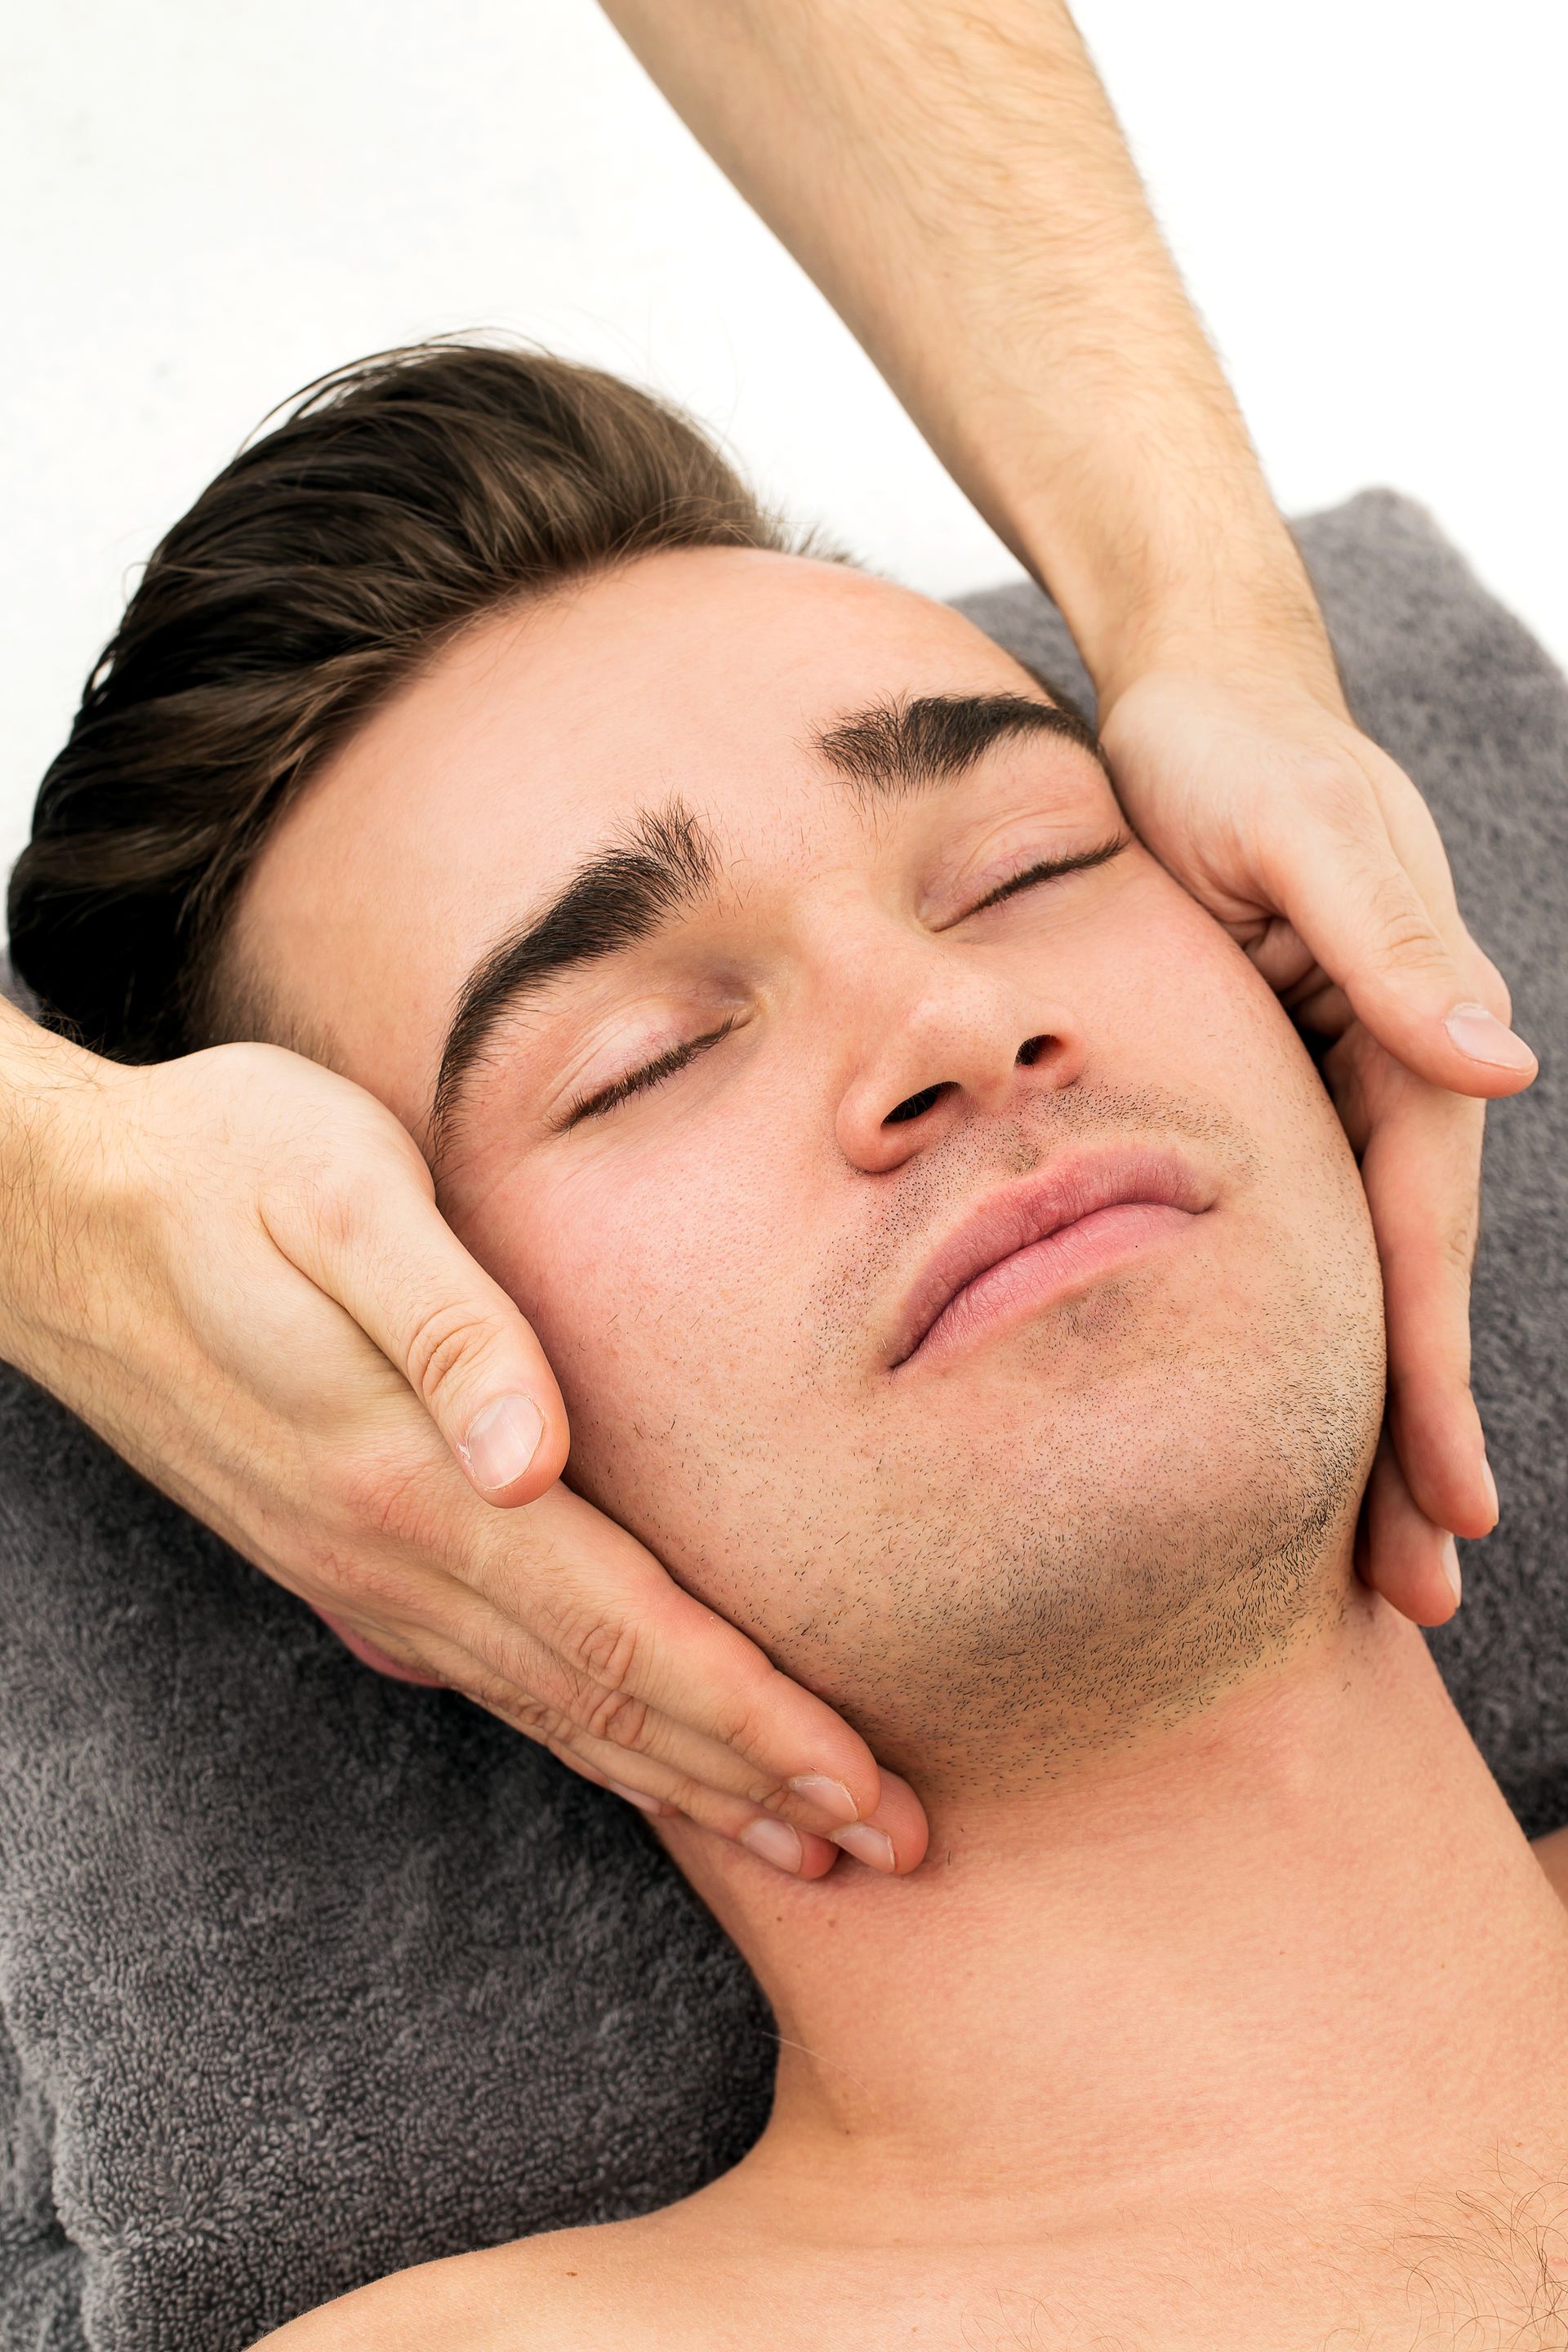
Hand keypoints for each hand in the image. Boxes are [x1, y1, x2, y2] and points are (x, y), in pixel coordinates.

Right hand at [0, 1019, 925, 1877]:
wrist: (53, 1216)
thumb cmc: (218, 1168)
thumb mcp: (342, 1196)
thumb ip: (447, 1324)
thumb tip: (532, 1459)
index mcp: (413, 1476)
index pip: (623, 1634)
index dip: (749, 1717)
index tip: (860, 1787)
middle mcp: (390, 1555)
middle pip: (606, 1701)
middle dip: (755, 1779)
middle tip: (889, 1846)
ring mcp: (359, 1570)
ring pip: (552, 1711)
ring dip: (684, 1781)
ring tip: (799, 1839)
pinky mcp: (339, 1555)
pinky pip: (493, 1681)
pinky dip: (590, 1739)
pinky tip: (637, 1760)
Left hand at [1098, 662, 1535, 1626]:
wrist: (1197, 697)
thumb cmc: (1236, 756)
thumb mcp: (1304, 834)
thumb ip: (1394, 944)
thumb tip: (1505, 1070)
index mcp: (1405, 1049)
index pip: (1418, 1249)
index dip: (1426, 1386)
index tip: (1451, 1515)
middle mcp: (1385, 1087)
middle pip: (1397, 1299)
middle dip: (1410, 1449)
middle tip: (1413, 1604)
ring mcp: (1331, 1097)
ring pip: (1347, 1288)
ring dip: (1363, 1421)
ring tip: (1370, 1561)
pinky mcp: (1270, 1094)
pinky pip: (1291, 1240)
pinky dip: (1302, 1337)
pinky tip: (1287, 1421)